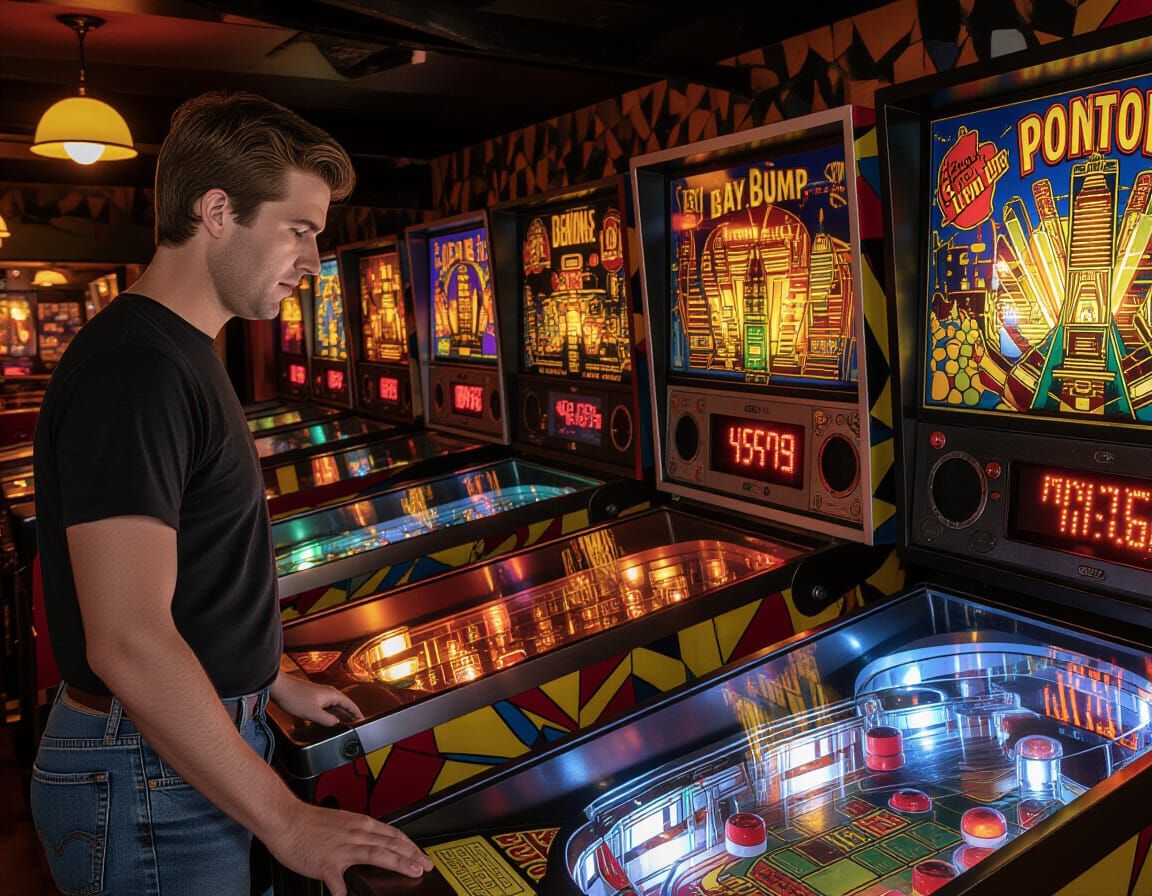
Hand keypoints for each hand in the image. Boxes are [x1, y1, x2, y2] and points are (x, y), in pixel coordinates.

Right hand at [266, 802, 433, 895]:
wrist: (285, 820)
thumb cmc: (310, 823)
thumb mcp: (342, 822)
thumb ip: (359, 833)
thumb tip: (374, 843)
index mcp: (360, 823)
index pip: (393, 834)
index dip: (410, 845)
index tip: (422, 855)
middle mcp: (355, 833)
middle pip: (390, 844)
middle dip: (412, 855)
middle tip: (426, 866)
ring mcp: (342, 848)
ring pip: (376, 854)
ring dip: (397, 863)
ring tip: (411, 872)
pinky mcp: (326, 863)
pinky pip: (338, 882)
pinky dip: (345, 891)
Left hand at [270, 671, 362, 725]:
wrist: (279, 688)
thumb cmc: (294, 697)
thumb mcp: (313, 713)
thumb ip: (328, 720)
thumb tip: (337, 724)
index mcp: (332, 695)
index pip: (350, 705)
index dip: (357, 714)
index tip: (363, 720)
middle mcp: (329, 693)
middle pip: (344, 705)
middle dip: (350, 715)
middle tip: (355, 725)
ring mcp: (321, 694)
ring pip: (335, 706)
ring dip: (340, 714)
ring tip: (343, 724)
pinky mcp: (313, 697)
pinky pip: (326, 706)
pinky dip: (330, 713)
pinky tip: (326, 719)